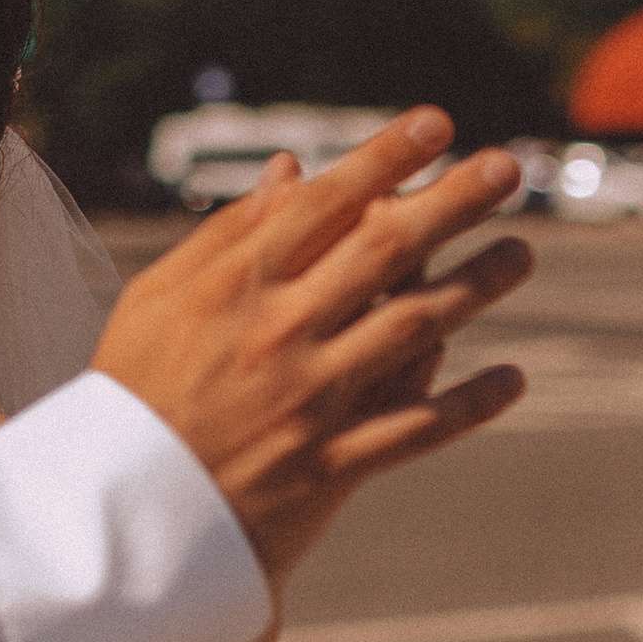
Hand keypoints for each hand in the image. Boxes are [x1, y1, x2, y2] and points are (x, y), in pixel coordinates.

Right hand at [92, 112, 529, 592]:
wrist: (120, 518)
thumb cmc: (133, 394)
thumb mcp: (156, 301)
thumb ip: (226, 236)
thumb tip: (291, 171)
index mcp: (233, 286)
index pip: (324, 203)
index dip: (385, 158)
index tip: (436, 124)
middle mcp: (281, 332)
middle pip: (385, 251)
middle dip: (453, 203)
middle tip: (507, 169)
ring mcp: (312, 399)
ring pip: (414, 327)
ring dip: (476, 285)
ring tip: (522, 253)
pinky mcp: (330, 465)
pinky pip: (417, 428)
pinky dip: (470, 404)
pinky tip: (513, 378)